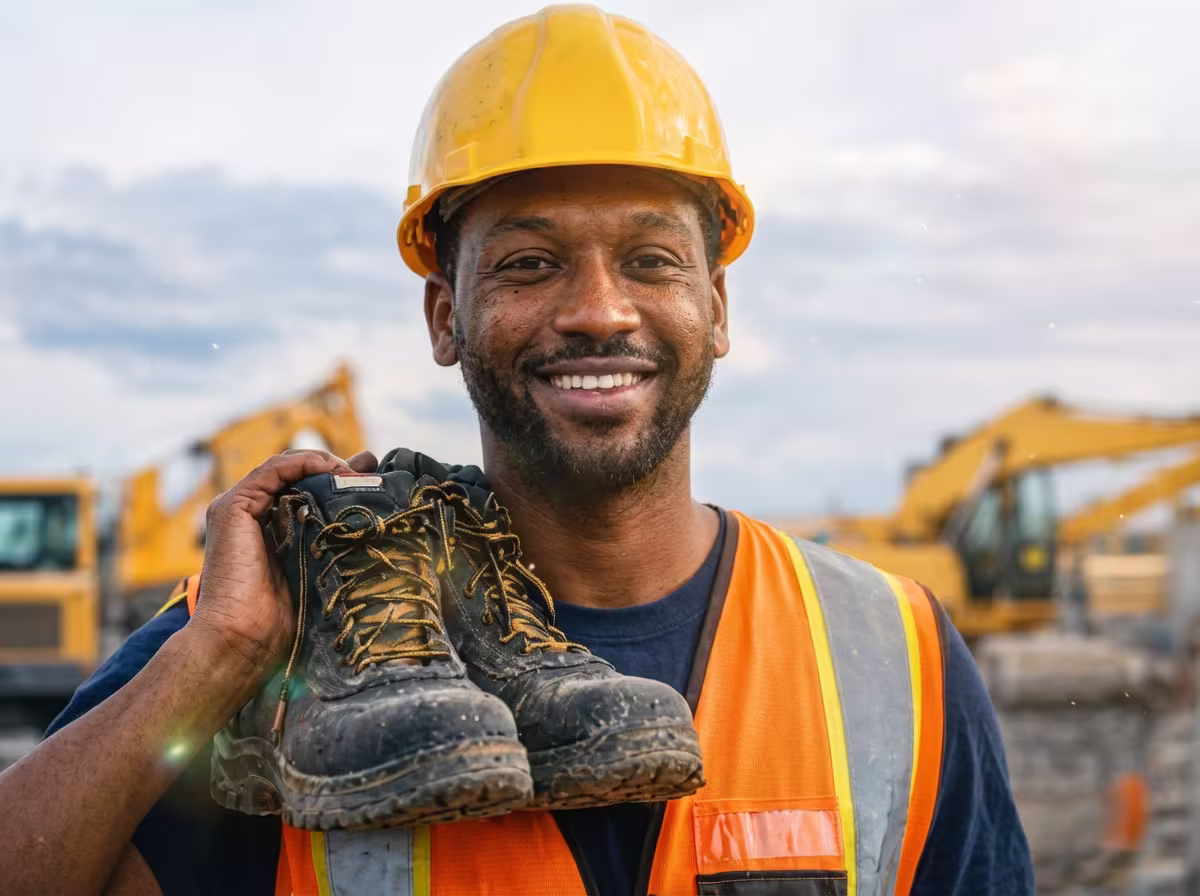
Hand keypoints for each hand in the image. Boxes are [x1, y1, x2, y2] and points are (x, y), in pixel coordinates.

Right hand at [188, 449, 377, 684]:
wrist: (243, 641)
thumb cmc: (282, 623)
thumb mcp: (318, 576)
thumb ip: (333, 551)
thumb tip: (373, 537)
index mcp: (271, 531)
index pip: (306, 491)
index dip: (339, 480)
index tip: (375, 480)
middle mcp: (253, 516)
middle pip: (298, 476)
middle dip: (336, 467)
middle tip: (371, 466)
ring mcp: (239, 510)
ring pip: (286, 468)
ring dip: (324, 463)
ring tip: (354, 471)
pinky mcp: (232, 508)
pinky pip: (271, 471)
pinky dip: (301, 462)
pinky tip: (329, 467)